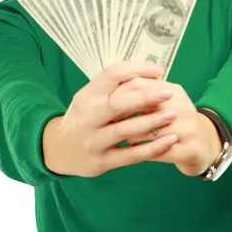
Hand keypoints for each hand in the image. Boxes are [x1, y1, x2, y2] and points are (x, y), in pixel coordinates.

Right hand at [42, 61, 179, 177]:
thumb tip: (147, 72)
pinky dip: (152, 148)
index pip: (111, 75)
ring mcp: (93, 141)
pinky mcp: (101, 162)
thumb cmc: (84, 117)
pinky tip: (170, 141)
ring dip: (151, 122)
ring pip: (125, 130)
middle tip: (169, 92)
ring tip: (172, 114)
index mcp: (87, 96)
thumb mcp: (90, 97)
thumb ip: (113, 87)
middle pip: (118, 103)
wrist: (59, 150)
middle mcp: (88, 117)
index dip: (136, 70)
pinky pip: (130, 155)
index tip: (158, 71)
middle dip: (146, 96)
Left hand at [110, 77, 222, 176]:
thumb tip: (109, 90)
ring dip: (130, 134)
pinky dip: (143, 151)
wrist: (204, 145)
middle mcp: (183, 106)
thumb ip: (140, 94)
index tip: (103, 101)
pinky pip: (160, 151)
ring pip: (150, 130)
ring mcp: (189, 128)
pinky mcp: (191, 150)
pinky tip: (132, 151)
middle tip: (107, 120)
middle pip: (146, 104)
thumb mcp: (160, 102)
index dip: (118, 92)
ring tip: (118, 136)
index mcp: (173, 90)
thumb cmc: (173, 120)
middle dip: (122, 113)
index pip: (140, 83)